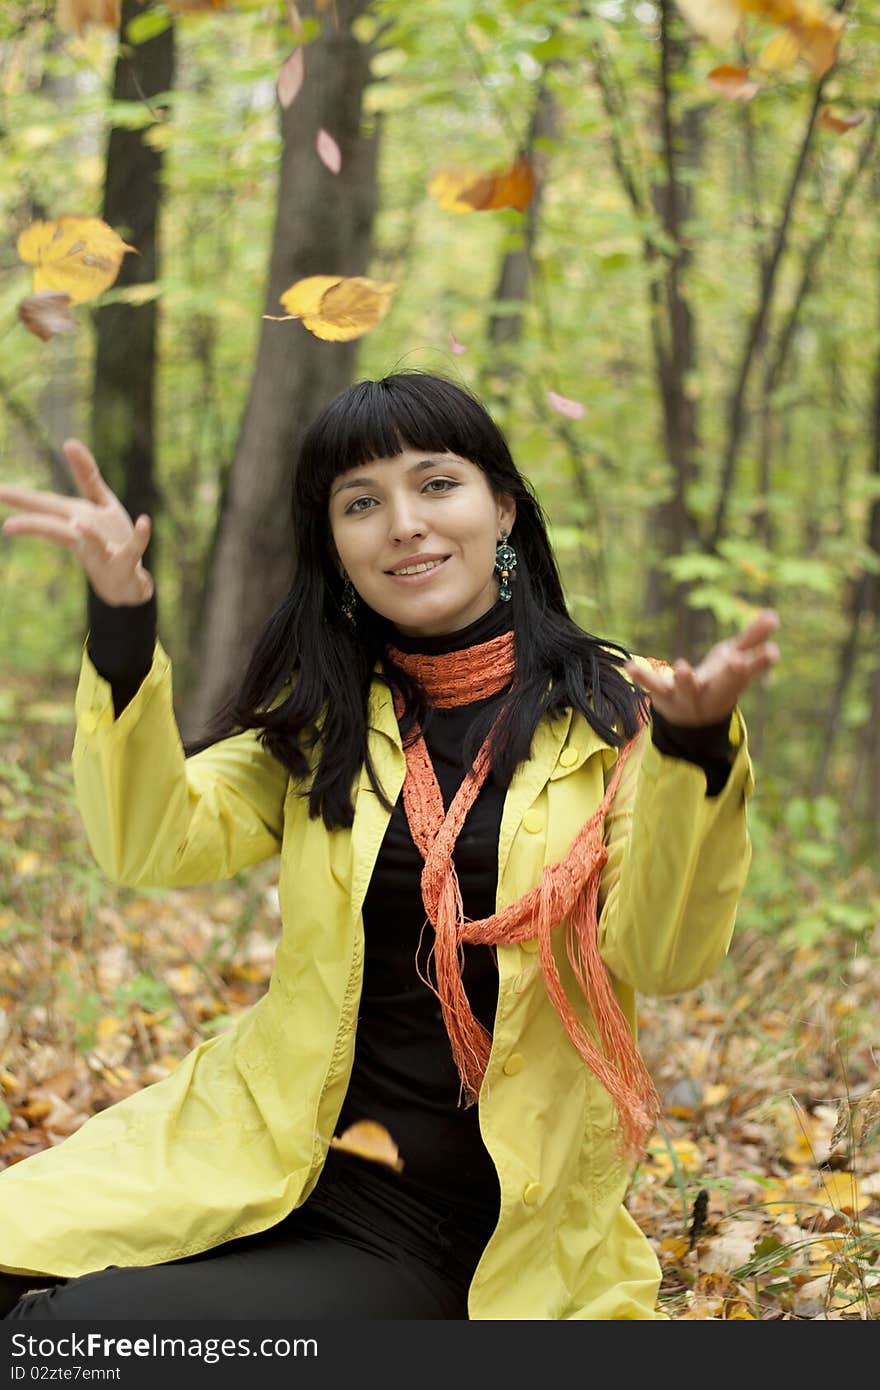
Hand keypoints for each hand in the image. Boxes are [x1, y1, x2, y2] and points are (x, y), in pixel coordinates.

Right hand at [0, 438, 153, 606]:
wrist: (127, 586)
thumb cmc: (111, 541)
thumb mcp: (99, 504)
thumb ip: (86, 475)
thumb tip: (68, 442)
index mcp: (74, 519)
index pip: (44, 506)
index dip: (21, 498)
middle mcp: (84, 537)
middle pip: (57, 527)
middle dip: (32, 523)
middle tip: (6, 523)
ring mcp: (104, 553)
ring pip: (93, 544)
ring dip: (88, 535)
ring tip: (78, 524)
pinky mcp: (126, 564)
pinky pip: (134, 549)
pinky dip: (140, 537)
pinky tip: (144, 521)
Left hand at [623, 608, 780, 726]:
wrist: (694, 719)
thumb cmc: (719, 681)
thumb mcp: (735, 657)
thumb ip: (752, 638)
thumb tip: (774, 615)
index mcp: (733, 682)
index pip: (750, 671)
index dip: (760, 662)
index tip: (773, 652)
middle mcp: (713, 691)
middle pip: (725, 684)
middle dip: (732, 673)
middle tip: (738, 661)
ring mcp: (688, 696)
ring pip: (688, 689)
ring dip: (686, 680)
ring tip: (681, 666)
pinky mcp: (664, 695)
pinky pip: (653, 686)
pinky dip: (642, 676)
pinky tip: (629, 666)